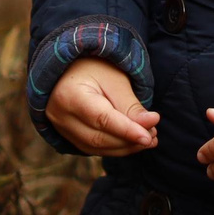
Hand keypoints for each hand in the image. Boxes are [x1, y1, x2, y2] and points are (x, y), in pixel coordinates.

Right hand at [45, 58, 159, 155]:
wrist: (70, 67)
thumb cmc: (94, 68)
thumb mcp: (115, 79)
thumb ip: (130, 105)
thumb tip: (149, 127)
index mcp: (70, 95)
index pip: (101, 119)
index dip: (127, 130)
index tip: (149, 136)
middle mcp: (60, 116)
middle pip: (98, 138)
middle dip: (128, 141)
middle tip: (153, 136)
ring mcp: (61, 128)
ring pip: (95, 147)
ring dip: (124, 147)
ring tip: (147, 140)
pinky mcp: (67, 135)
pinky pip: (91, 148)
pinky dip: (113, 147)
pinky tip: (131, 142)